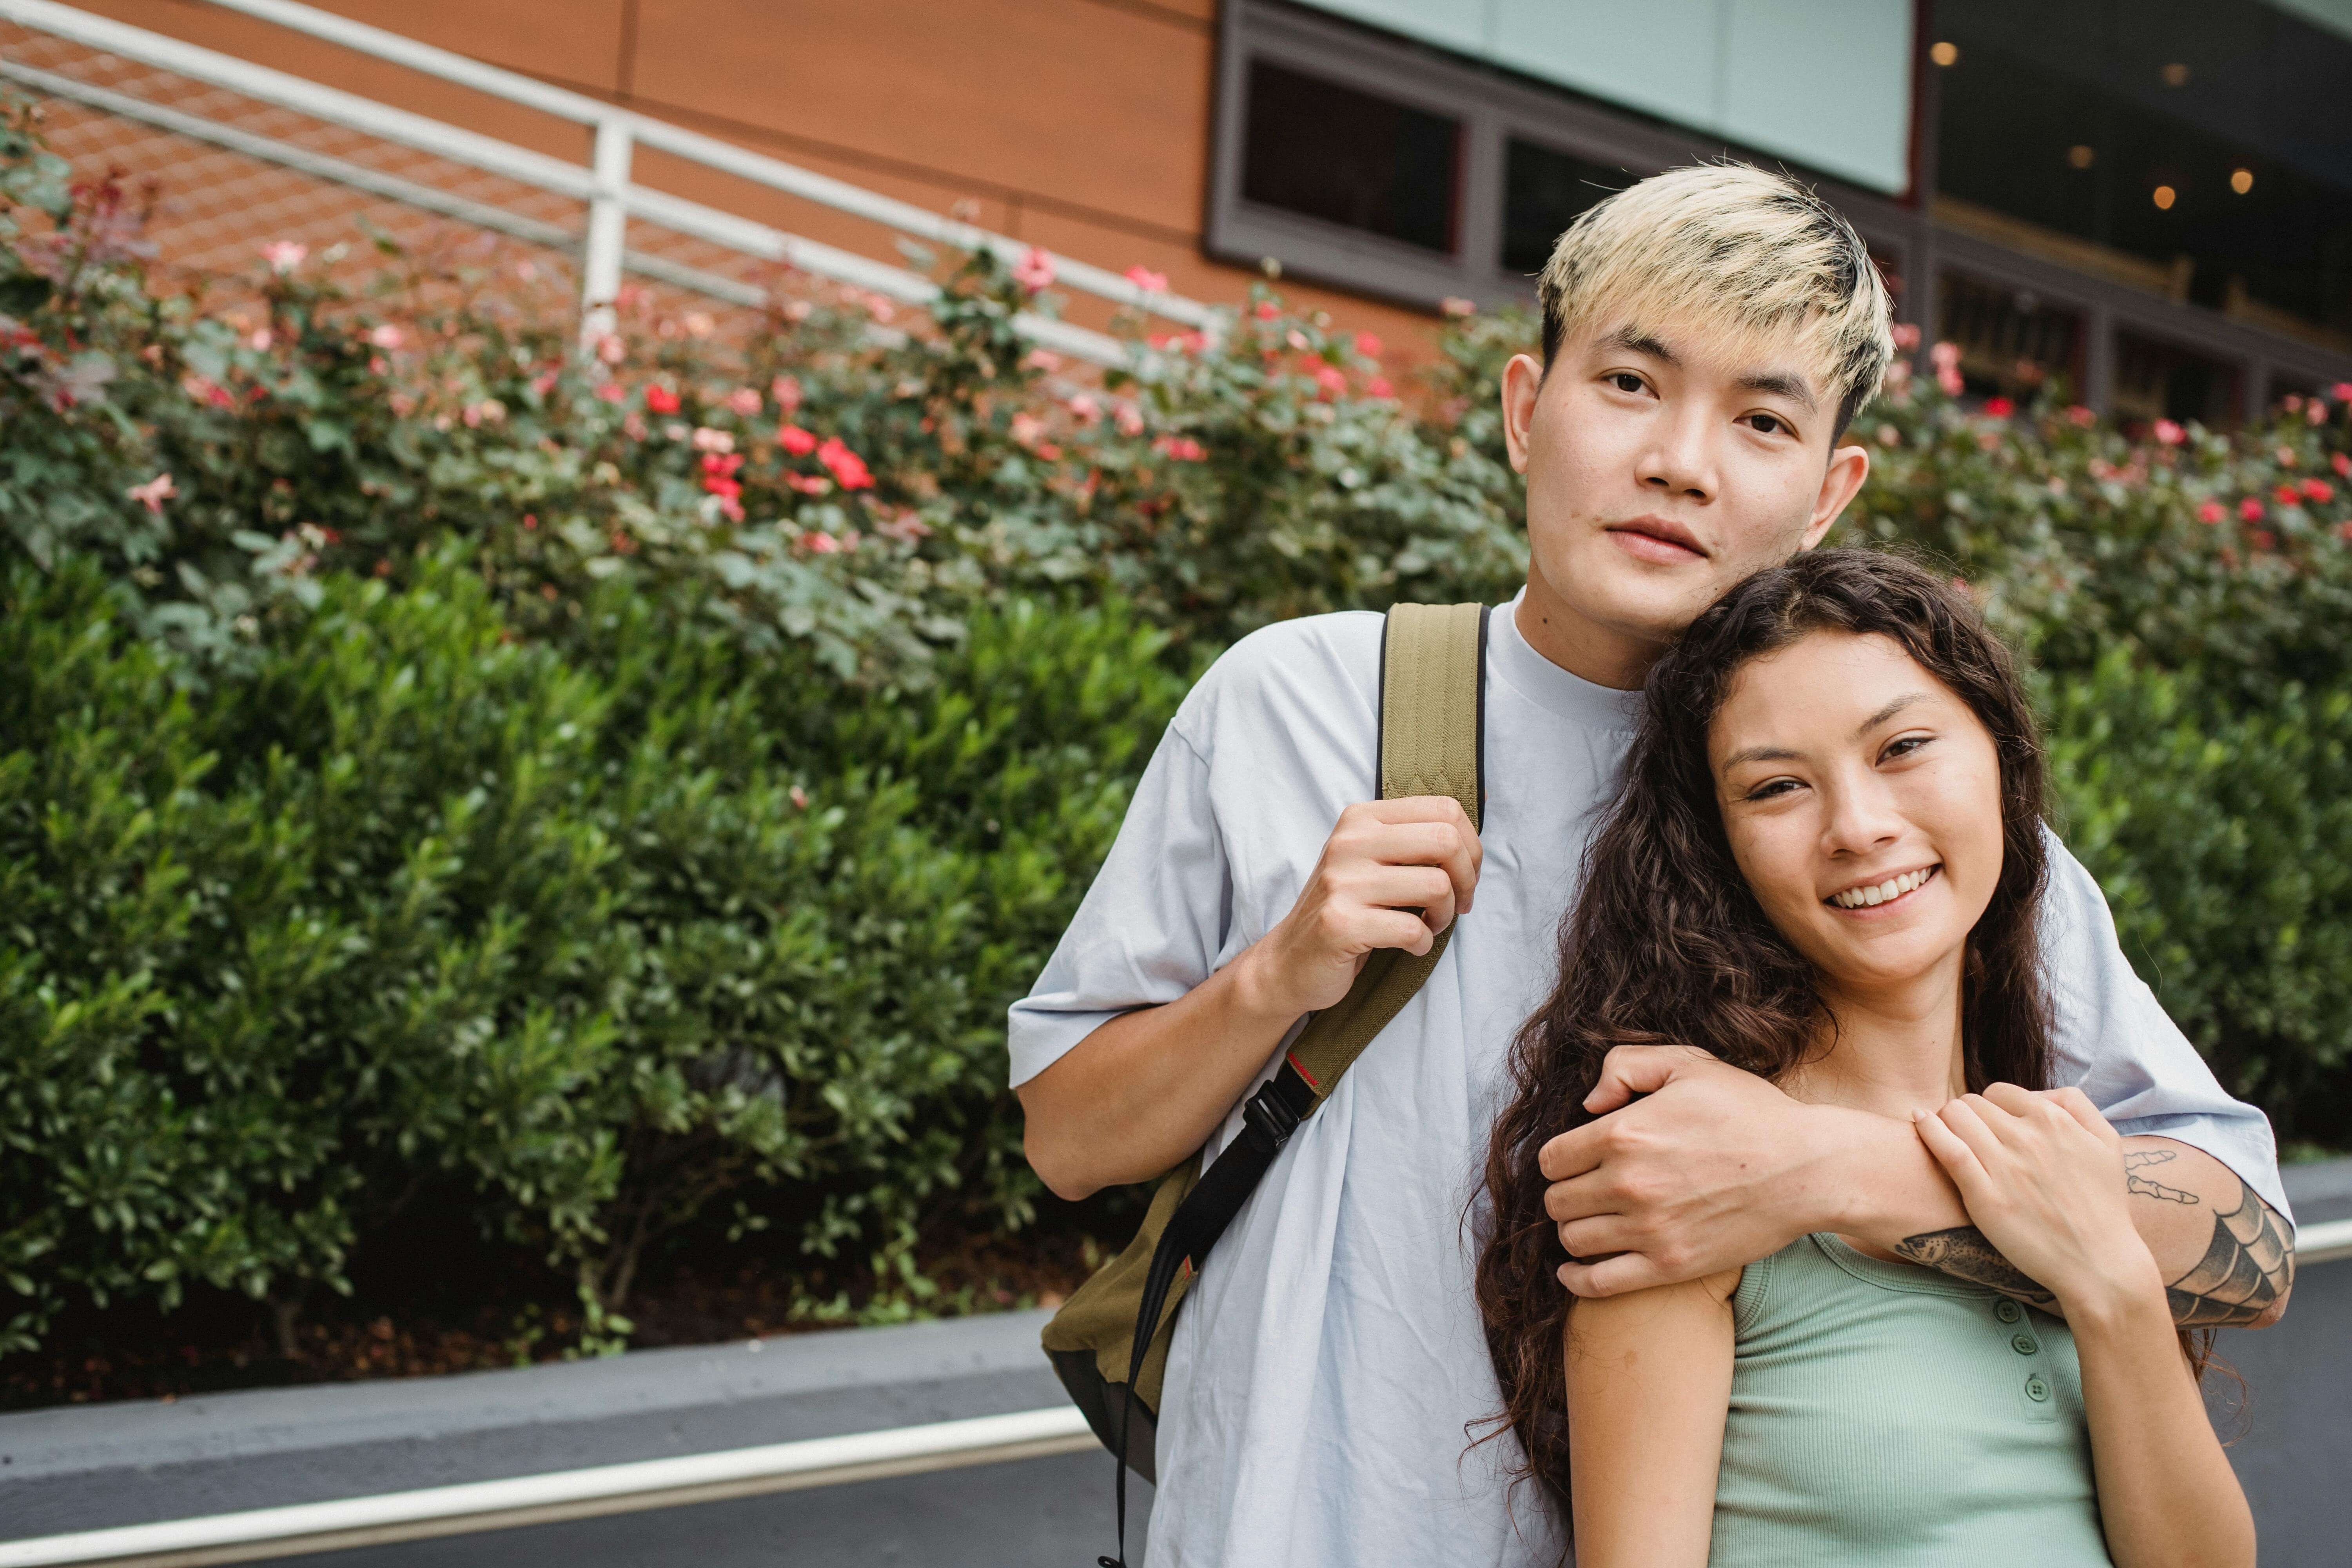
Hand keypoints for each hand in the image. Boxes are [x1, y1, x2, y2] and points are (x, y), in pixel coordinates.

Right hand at [1237, 796, 1480, 1019]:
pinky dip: (1423, 943)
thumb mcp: (1370, 860)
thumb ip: (1412, 840)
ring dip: (1445, 914)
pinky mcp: (1341, 924)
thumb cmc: (1345, 909)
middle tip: (1457, 903)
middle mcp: (1349, 843)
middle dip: (1467, 878)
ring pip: (1436, 885)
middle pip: (1446, 841)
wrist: (1289, 960)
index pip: (1443, 809)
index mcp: (1360, 819)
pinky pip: (1412, 930)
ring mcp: (1342, 883)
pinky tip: (1410, 946)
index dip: (1470, 846)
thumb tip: (1476, 826)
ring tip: (1429, 924)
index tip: (1464, 875)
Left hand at [1539, 1046, 1850, 1296]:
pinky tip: (1574, 1269)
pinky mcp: (1670, 1265)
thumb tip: (1588, 1103)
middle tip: (1586, 1190)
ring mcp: (1649, 1229)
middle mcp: (1628, 1184)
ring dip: (1575, 1230)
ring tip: (1593, 1221)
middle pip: (1557, 1201)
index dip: (1558, 1159)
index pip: (1551, 1159)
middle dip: (1566, 1193)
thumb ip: (1625, 1067)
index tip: (1575, 1160)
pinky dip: (1577, 1279)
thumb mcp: (1688, 1063)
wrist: (1808, 1168)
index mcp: (1623, 1133)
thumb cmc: (1750, 1112)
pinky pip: (1598, 1283)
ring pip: (1573, 1239)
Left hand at [1912, 1085, 2165, 1314]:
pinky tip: (1919, 1121)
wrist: (2099, 1262)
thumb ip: (2075, 1104)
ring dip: (1947, 1122)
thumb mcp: (2106, 1142)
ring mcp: (2004, 1167)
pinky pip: (1948, 1149)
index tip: (1990, 1126)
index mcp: (2054, 1121)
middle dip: (1969, 1115)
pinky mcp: (1984, 1197)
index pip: (2000, 1092)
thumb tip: (2037, 1093)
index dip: (1991, 1107)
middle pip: (1972, 1103)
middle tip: (1970, 1137)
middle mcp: (2027, 1138)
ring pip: (1954, 1116)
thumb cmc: (2103, 1204)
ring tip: (1950, 1138)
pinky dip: (1929, 1130)